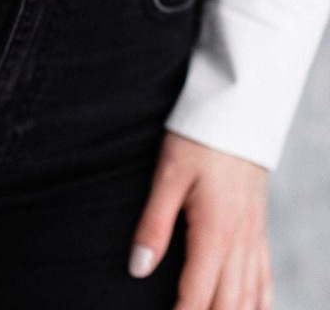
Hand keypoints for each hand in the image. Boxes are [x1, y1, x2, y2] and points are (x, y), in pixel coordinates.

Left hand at [130, 132, 271, 309]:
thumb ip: (153, 224)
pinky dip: (260, 305)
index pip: (197, 294)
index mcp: (215, 233)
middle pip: (228, 305)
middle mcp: (240, 243)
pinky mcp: (259, 231)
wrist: (237, 114)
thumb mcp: (167, 176)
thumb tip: (138, 269)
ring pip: (252, 299)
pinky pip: (266, 281)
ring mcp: (254, 239)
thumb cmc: (196, 140)